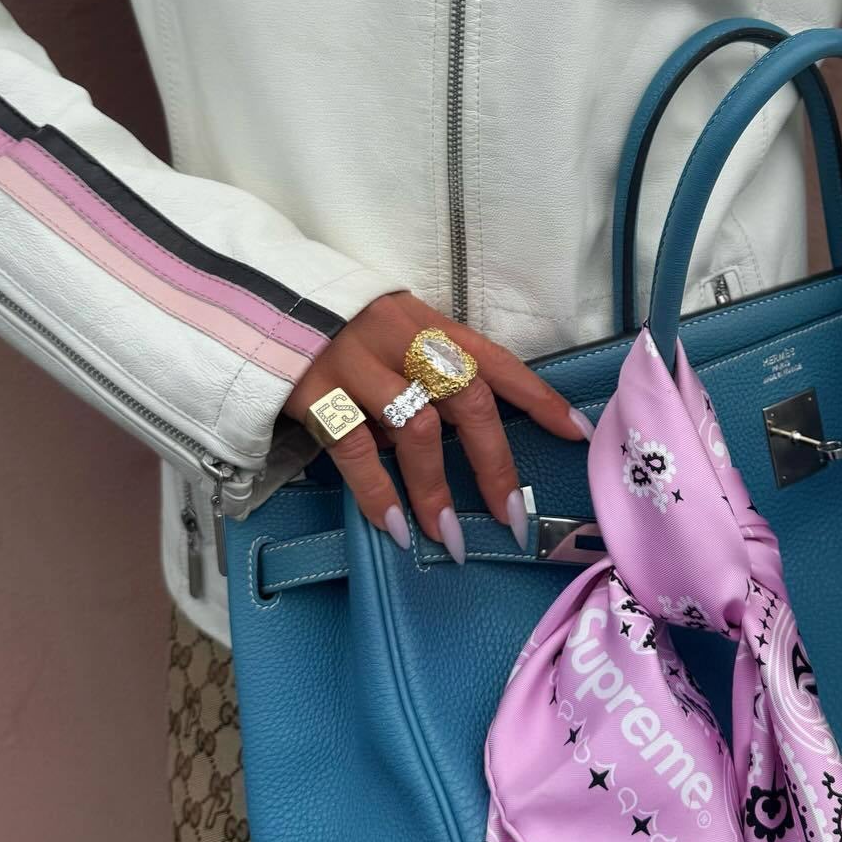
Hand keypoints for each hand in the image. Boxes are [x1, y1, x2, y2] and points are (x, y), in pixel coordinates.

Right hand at [283, 289, 587, 555]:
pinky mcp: (317, 389)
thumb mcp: (398, 338)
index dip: (540, 398)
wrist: (264, 303)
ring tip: (449, 538)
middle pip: (466, 399)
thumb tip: (457, 449)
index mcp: (431, 325)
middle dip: (494, 462)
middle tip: (512, 516)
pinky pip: (356, 449)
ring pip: (416, 429)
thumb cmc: (345, 332)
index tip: (577, 434)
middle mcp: (403, 339)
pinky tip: (396, 528)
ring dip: (436, 490)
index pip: (497, 361)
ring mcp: (359, 363)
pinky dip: (379, 494)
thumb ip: (429, 381)